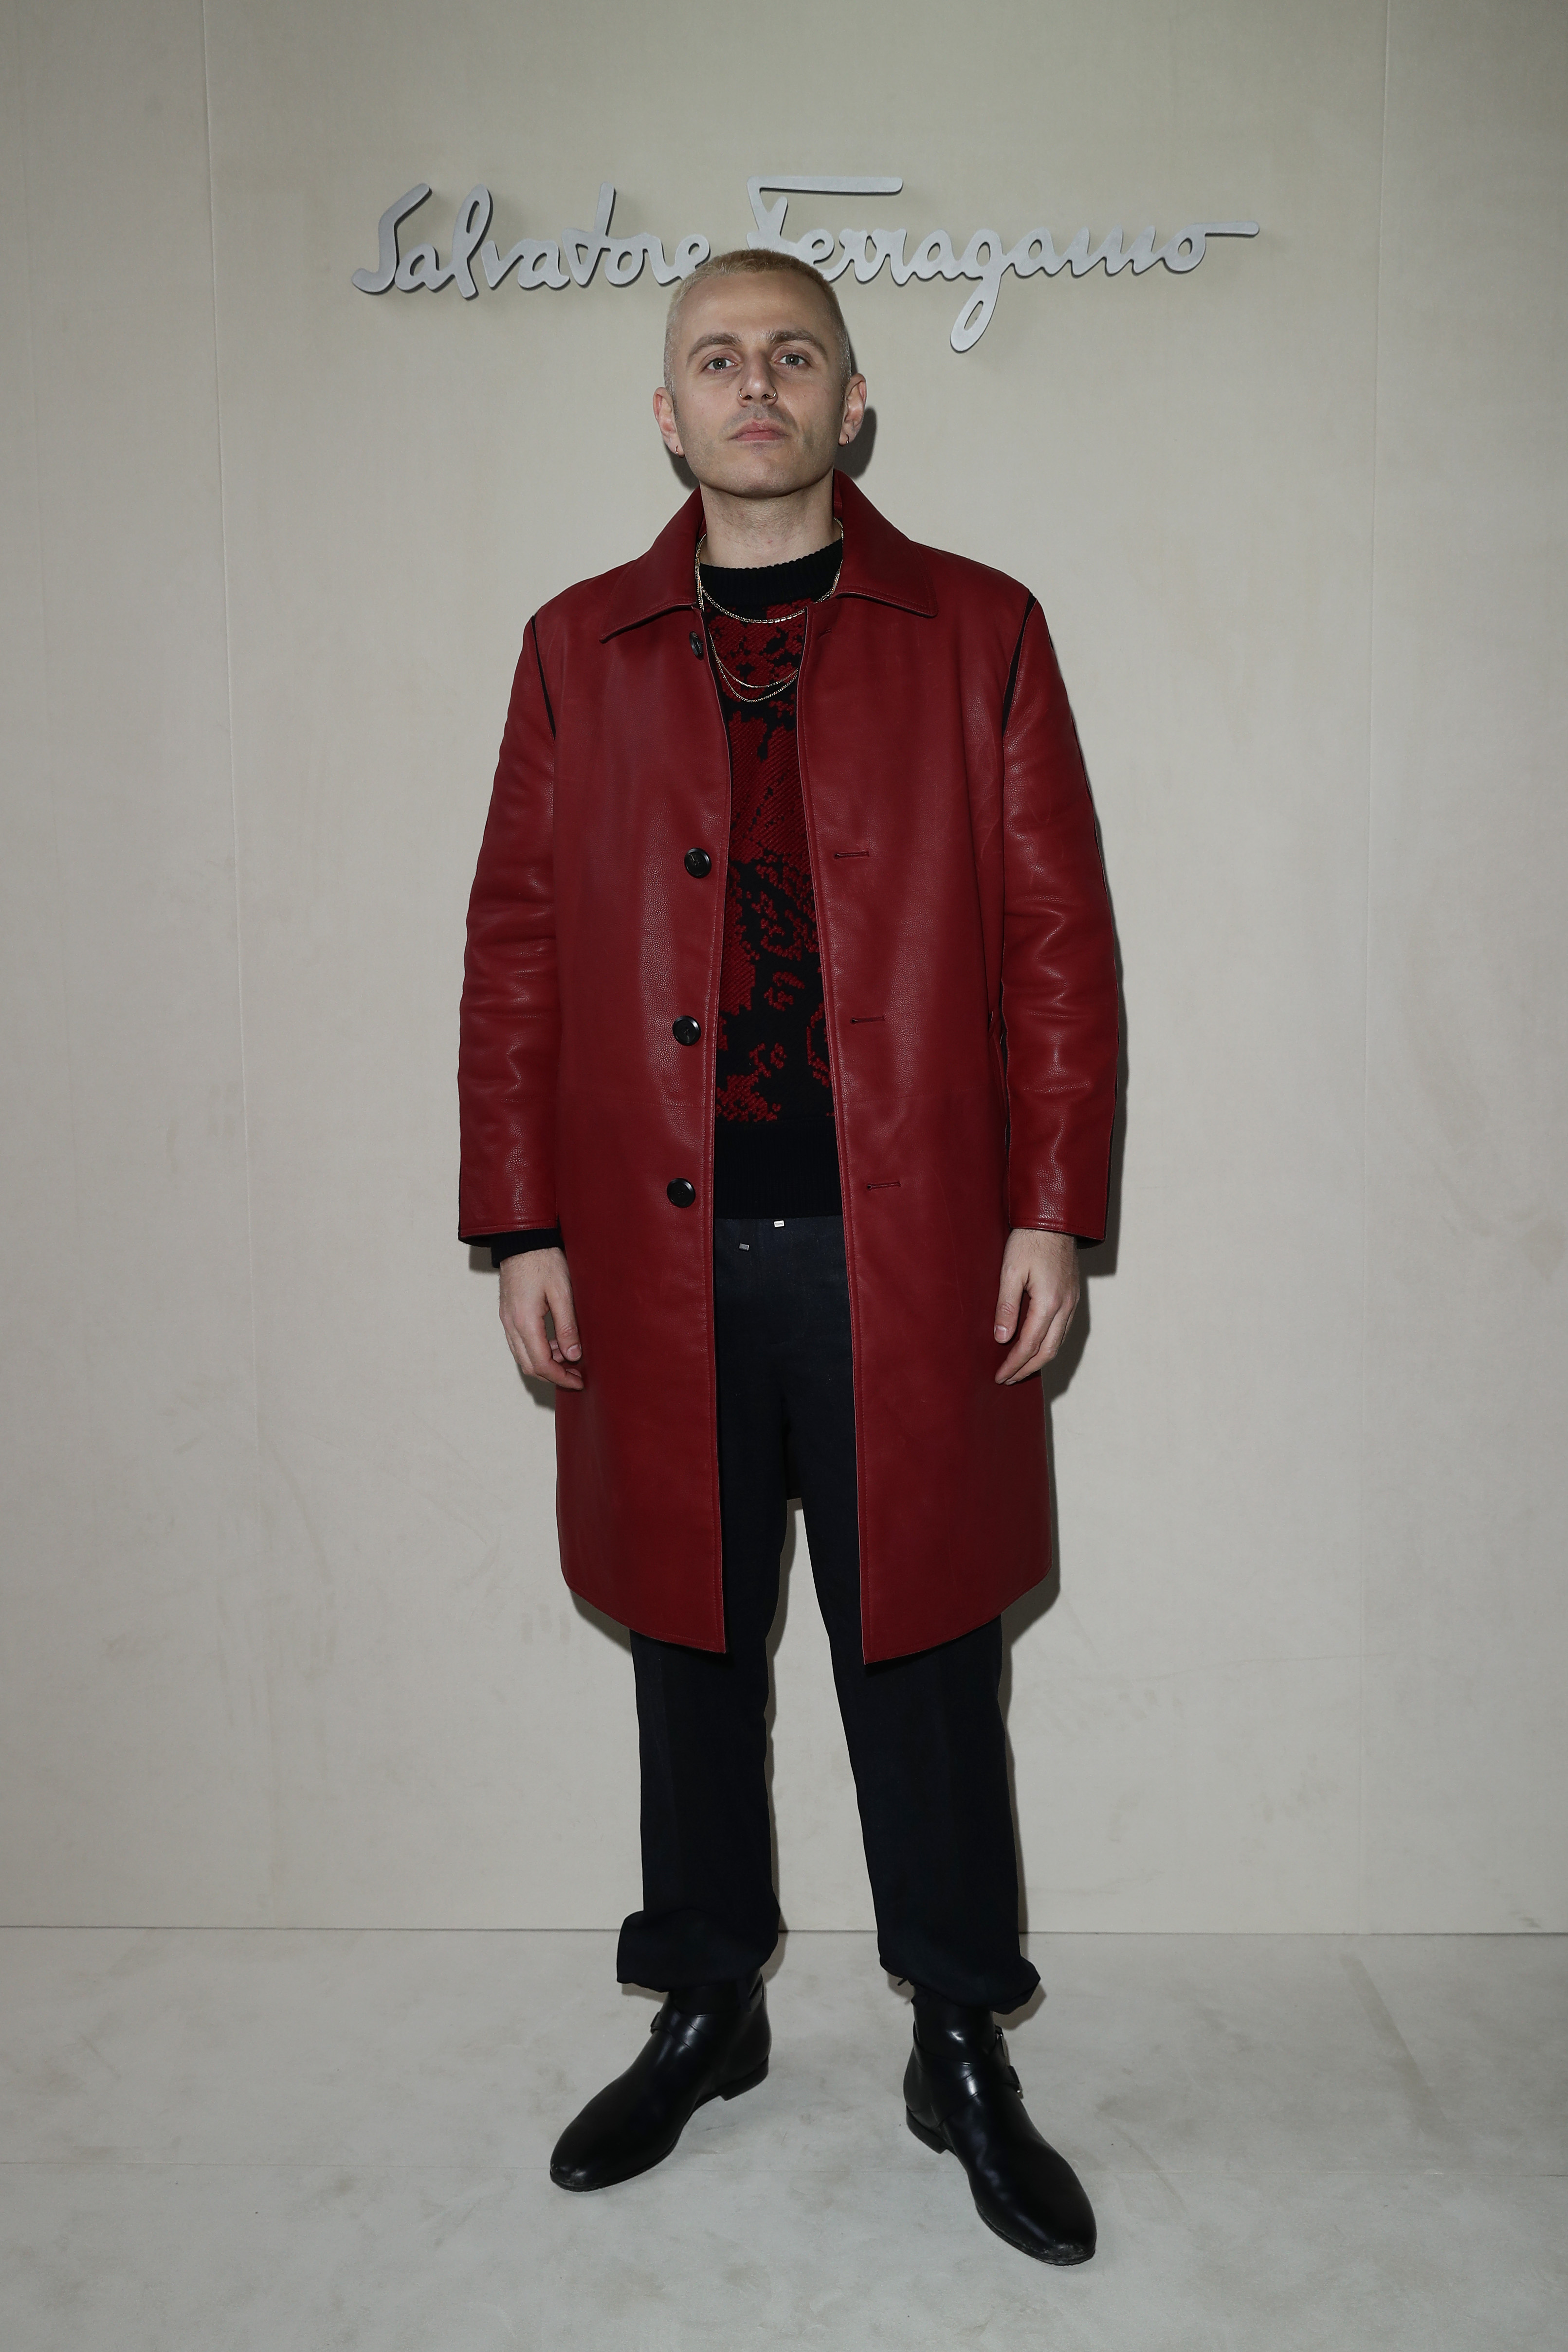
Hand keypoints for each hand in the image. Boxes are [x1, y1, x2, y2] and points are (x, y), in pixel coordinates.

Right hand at [498, 1247, 583, 1389]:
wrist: (522, 1239)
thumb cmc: (545, 1260)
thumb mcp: (563, 1292)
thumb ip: (567, 1326)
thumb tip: (573, 1355)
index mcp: (525, 1321)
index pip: (541, 1363)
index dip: (561, 1377)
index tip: (579, 1382)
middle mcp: (511, 1324)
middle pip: (529, 1365)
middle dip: (553, 1375)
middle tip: (577, 1375)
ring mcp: (507, 1320)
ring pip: (523, 1356)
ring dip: (545, 1363)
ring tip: (570, 1358)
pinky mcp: (508, 1314)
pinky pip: (520, 1343)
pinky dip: (538, 1350)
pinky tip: (556, 1343)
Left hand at [992, 1229, 1079, 1382]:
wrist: (1054, 1219)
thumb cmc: (1029, 1241)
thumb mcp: (1010, 1271)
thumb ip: (1006, 1306)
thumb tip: (1001, 1338)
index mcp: (1049, 1302)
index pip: (1029, 1345)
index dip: (1013, 1364)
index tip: (999, 1376)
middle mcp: (1065, 1306)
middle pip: (1047, 1351)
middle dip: (1026, 1369)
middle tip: (1008, 1379)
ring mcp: (1072, 1302)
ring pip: (1058, 1343)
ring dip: (1039, 1360)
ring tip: (1019, 1368)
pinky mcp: (1072, 1296)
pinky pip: (1063, 1330)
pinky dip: (1048, 1345)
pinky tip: (1036, 1346)